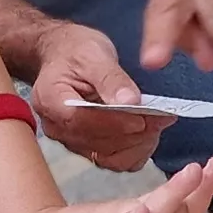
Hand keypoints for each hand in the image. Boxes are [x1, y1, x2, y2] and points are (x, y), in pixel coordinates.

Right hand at [20, 20, 169, 170]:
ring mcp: (71, 141)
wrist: (64, 57)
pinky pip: (114, 161)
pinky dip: (135, 151)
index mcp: (50, 100)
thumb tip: (130, 102)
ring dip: (137, 143)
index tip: (141, 118)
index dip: (113, 123)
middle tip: (162, 116)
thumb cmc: (75, 52)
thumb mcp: (93, 54)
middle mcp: (56, 127)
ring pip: (108, 157)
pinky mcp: (87, 148)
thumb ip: (111, 79)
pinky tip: (149, 133)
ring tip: (159, 122)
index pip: (80, 121)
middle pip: (96, 142)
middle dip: (132, 132)